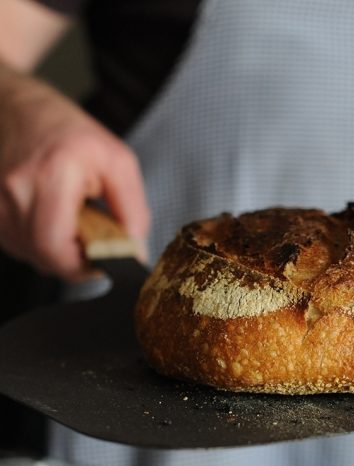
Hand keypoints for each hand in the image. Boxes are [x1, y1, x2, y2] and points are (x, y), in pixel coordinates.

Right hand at [0, 67, 148, 279]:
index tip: (102, 261)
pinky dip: (37, 241)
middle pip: (42, 256)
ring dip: (55, 250)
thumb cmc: (69, 132)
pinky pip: (15, 243)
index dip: (81, 267)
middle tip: (91, 241)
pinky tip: (50, 219)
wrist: (18, 107)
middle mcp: (15, 190)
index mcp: (51, 176)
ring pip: (28, 253)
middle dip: (73, 260)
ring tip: (70, 221)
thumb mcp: (118, 162)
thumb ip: (133, 210)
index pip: (55, 248)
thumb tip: (135, 250)